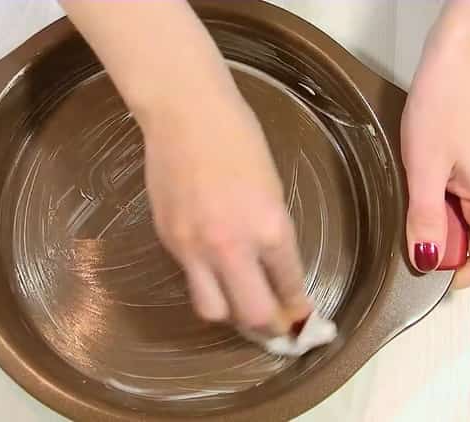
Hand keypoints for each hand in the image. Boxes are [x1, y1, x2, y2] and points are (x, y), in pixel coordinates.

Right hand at [140, 92, 310, 333]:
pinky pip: (190, 279)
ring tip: (240, 302)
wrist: (185, 114)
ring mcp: (195, 248)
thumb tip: (270, 268)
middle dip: (270, 327)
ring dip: (231, 313)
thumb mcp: (271, 187)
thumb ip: (270, 233)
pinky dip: (206, 282)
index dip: (298, 308)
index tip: (301, 316)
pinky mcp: (169, 242)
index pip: (289, 286)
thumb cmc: (238, 138)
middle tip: (276, 324)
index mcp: (269, 228)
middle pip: (253, 314)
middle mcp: (232, 247)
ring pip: (214, 311)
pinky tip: (214, 269)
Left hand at [402, 37, 469, 287]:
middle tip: (405, 226)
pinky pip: (459, 205)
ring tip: (410, 200)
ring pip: (464, 226)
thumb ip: (424, 218)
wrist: (454, 63)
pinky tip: (417, 189)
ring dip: (435, 224)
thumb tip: (425, 260)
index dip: (452, 275)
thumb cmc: (441, 108)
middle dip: (440, 247)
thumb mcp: (424, 168)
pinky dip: (437, 206)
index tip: (417, 267)